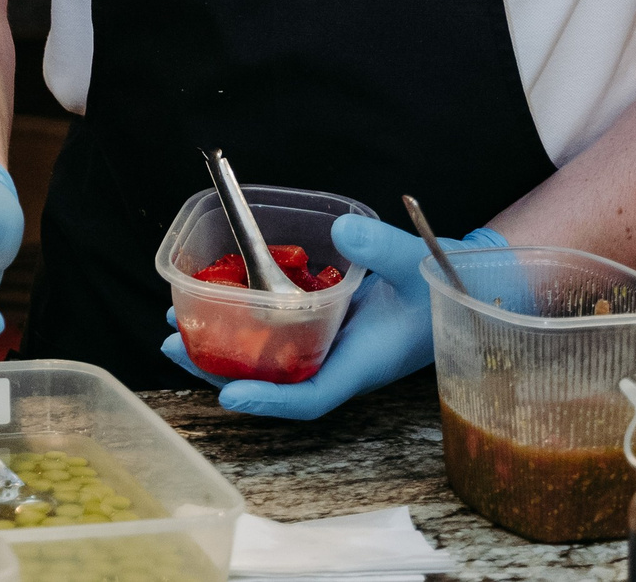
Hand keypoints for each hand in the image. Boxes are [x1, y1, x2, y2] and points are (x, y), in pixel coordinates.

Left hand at [163, 216, 505, 419]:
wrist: (464, 285)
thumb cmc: (445, 283)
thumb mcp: (418, 261)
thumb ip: (385, 248)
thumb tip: (343, 233)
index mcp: (362, 362)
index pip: (310, 395)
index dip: (269, 401)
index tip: (228, 393)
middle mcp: (338, 362)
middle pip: (271, 384)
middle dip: (219, 371)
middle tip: (171, 344)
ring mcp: (329, 348)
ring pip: (267, 362)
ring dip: (221, 348)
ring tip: (175, 325)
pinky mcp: (324, 329)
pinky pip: (276, 336)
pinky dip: (243, 324)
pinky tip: (216, 300)